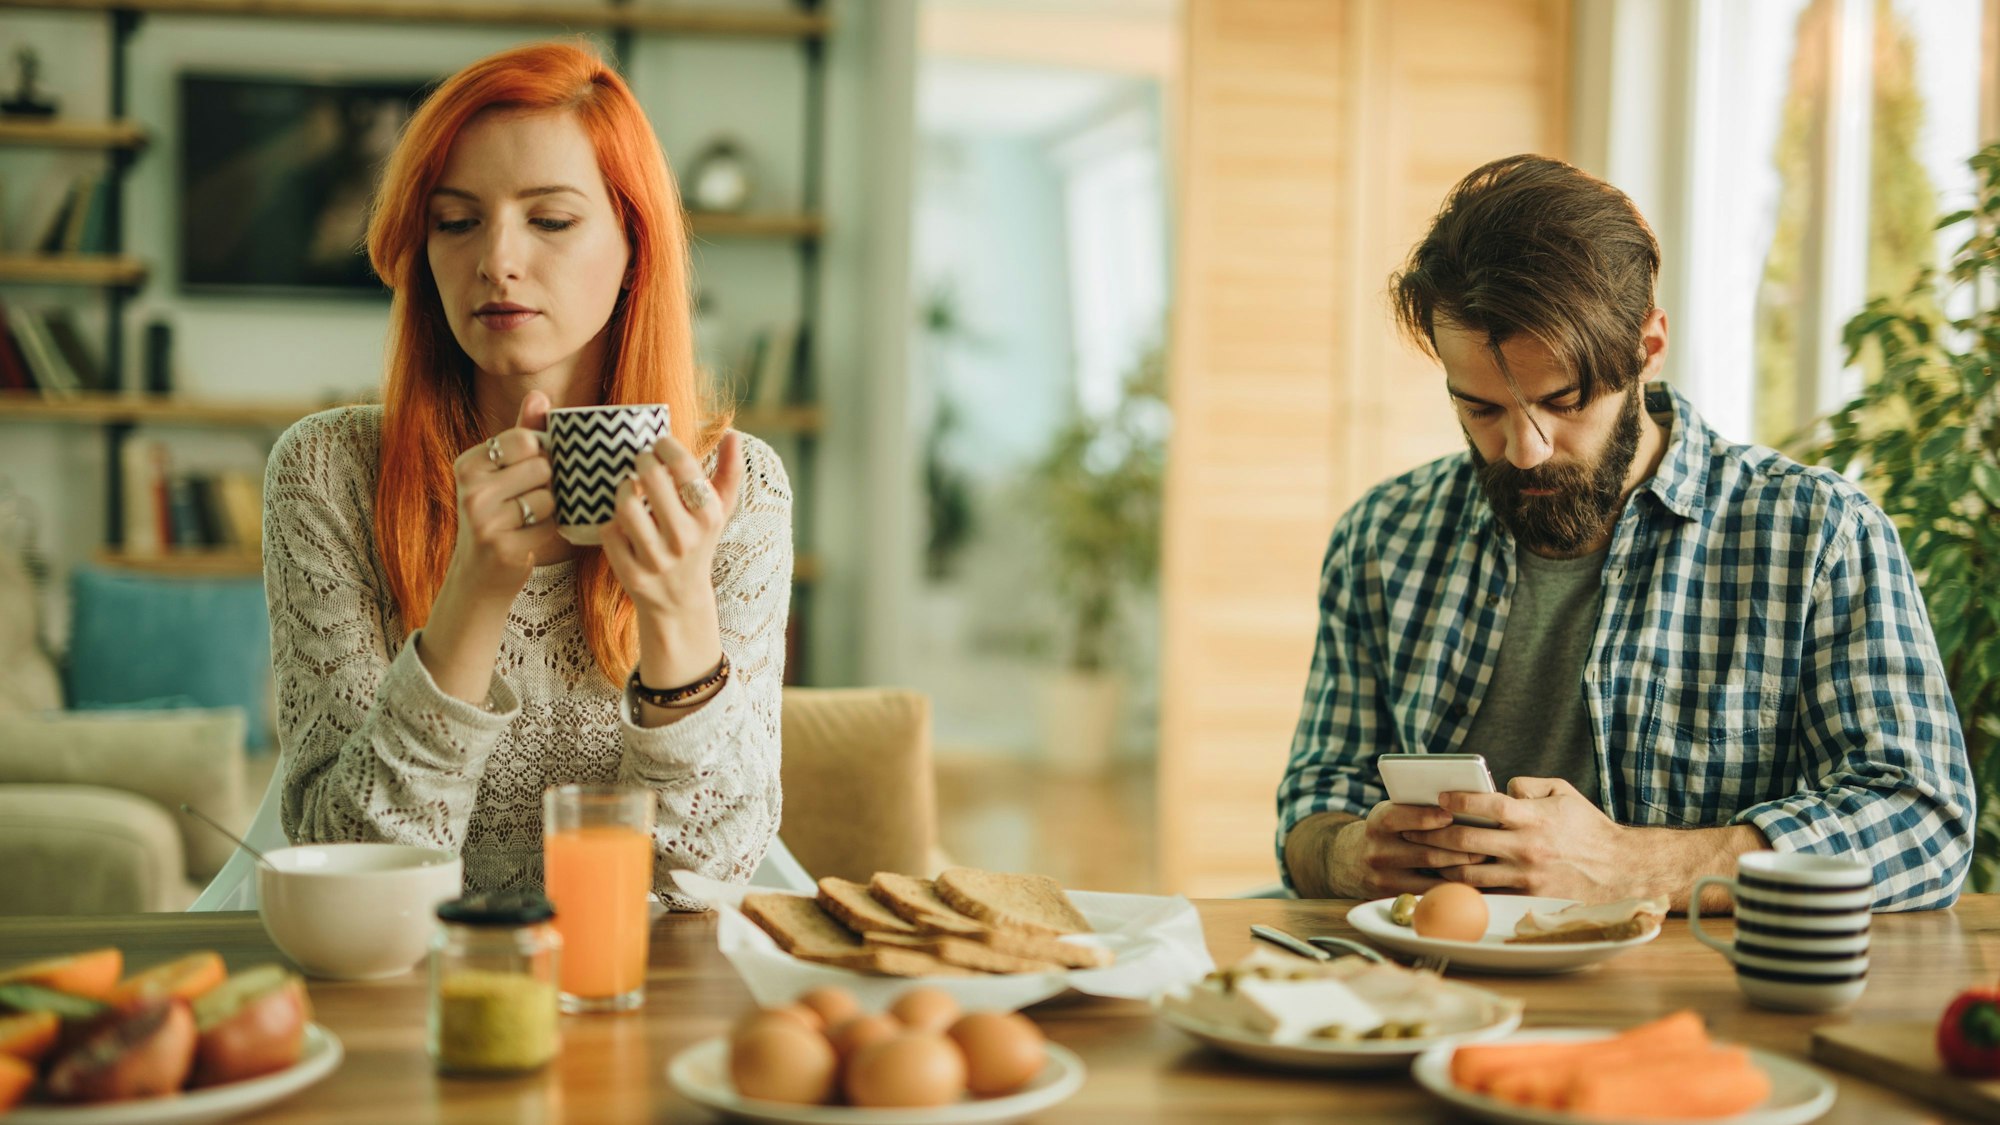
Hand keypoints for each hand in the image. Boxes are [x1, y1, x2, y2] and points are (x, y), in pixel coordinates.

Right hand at [446, 390, 558, 594]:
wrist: (479, 574)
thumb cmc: (497, 514)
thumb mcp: (502, 471)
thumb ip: (523, 432)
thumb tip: (539, 394)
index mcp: (468, 464)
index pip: (525, 439)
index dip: (539, 453)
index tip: (527, 469)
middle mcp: (470, 490)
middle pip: (542, 467)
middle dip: (546, 483)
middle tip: (526, 499)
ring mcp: (484, 521)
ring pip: (549, 498)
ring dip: (548, 509)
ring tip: (525, 520)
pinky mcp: (503, 548)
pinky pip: (550, 526)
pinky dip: (548, 531)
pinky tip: (527, 537)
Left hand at [602, 429, 744, 687]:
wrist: (680, 600)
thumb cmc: (698, 541)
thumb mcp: (719, 511)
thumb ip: (729, 471)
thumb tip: (732, 434)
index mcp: (708, 516)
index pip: (683, 465)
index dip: (665, 446)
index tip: (659, 445)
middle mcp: (685, 538)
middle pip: (650, 478)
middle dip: (641, 461)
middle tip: (642, 463)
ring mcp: (658, 558)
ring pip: (626, 506)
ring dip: (623, 489)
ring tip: (629, 488)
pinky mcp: (632, 574)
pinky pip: (609, 532)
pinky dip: (611, 523)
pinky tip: (622, 523)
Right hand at [1327, 800, 1489, 898]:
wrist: (1350, 861)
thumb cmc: (1385, 832)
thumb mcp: (1391, 815)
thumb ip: (1415, 811)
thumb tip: (1460, 809)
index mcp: (1378, 823)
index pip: (1400, 817)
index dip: (1427, 817)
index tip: (1452, 815)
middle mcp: (1378, 851)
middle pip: (1425, 852)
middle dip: (1459, 849)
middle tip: (1486, 846)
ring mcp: (1384, 878)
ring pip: (1431, 877)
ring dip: (1461, 871)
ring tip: (1483, 865)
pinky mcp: (1392, 897)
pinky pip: (1428, 895)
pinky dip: (1451, 889)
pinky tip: (1470, 883)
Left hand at [1406, 776, 1637, 899]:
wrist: (1621, 870)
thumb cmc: (1588, 828)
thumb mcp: (1563, 793)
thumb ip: (1527, 785)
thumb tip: (1499, 786)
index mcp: (1534, 818)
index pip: (1488, 805)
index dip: (1459, 800)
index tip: (1439, 797)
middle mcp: (1527, 847)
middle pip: (1467, 840)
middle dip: (1434, 834)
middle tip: (1412, 830)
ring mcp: (1526, 876)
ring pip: (1469, 871)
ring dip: (1441, 862)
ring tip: (1421, 854)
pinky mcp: (1527, 898)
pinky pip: (1486, 892)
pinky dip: (1463, 885)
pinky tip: (1446, 878)